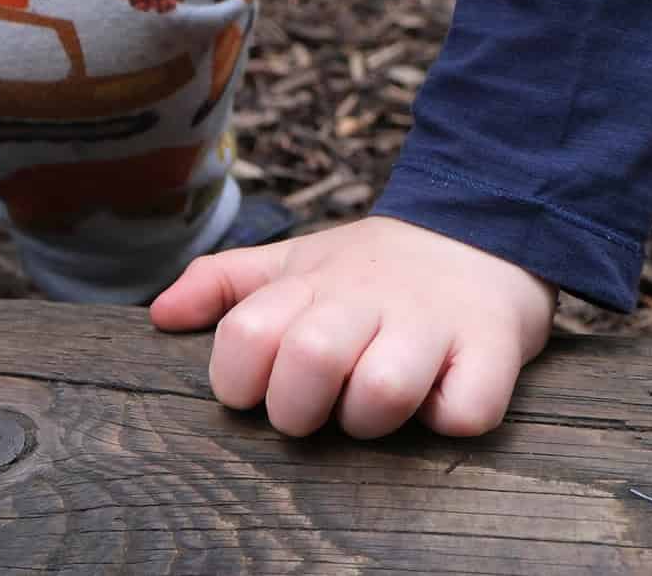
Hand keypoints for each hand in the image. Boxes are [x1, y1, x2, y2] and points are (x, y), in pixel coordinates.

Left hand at [148, 214, 555, 438]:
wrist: (480, 231)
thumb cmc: (372, 269)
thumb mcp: (293, 261)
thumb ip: (224, 284)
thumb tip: (158, 315)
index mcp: (311, 283)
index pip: (246, 336)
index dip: (238, 381)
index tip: (258, 391)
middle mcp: (367, 299)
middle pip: (309, 361)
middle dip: (298, 409)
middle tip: (314, 409)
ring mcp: (431, 324)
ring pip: (383, 391)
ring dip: (372, 419)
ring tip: (377, 406)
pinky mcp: (492, 350)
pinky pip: (464, 411)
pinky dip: (450, 418)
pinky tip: (444, 398)